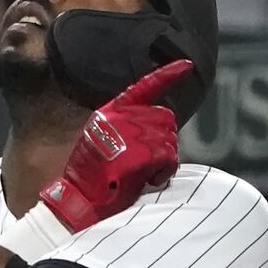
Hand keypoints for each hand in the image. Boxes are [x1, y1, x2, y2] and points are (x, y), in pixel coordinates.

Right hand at [40, 60, 191, 231]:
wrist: (80, 201)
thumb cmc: (91, 178)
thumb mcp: (101, 142)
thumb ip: (125, 129)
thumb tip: (155, 132)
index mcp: (111, 112)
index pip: (144, 86)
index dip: (169, 75)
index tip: (187, 66)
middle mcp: (122, 117)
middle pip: (166, 118)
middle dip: (165, 139)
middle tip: (152, 161)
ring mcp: (132, 134)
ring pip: (170, 140)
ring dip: (164, 159)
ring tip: (145, 174)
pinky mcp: (142, 153)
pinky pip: (170, 157)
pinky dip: (165, 171)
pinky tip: (149, 179)